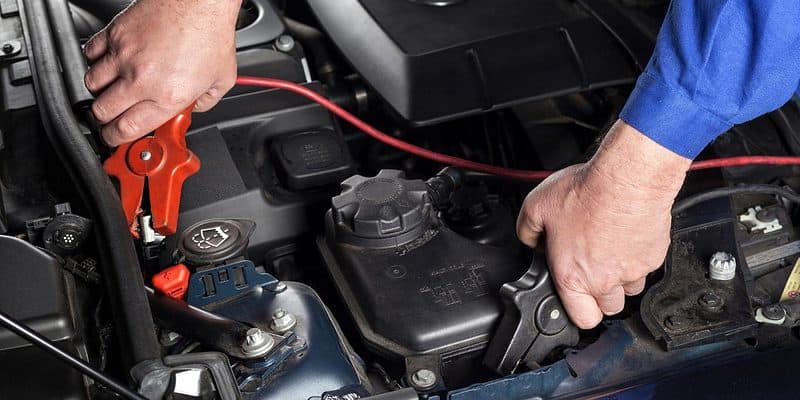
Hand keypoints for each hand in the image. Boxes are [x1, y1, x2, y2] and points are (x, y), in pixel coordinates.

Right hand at [83, 0, 241, 145]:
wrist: (198, 2)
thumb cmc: (211, 34)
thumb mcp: (221, 81)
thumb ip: (205, 102)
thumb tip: (192, 110)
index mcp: (167, 96)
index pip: (128, 129)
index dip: (117, 139)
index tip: (116, 139)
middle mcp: (141, 79)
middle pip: (103, 111)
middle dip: (105, 119)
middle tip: (113, 117)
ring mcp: (124, 56)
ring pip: (92, 84)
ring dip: (100, 91)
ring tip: (114, 89)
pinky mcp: (115, 35)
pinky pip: (90, 54)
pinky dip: (95, 61)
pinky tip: (109, 63)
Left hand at [517, 120, 690, 328]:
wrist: (627, 178)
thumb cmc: (587, 192)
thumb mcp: (536, 207)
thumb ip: (528, 231)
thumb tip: (530, 240)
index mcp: (573, 276)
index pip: (581, 319)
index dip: (578, 311)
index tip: (576, 299)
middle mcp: (604, 280)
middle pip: (608, 309)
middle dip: (600, 295)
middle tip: (593, 269)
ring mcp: (633, 271)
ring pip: (630, 290)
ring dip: (621, 278)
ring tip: (610, 252)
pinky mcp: (654, 257)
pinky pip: (647, 268)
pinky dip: (638, 258)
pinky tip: (627, 237)